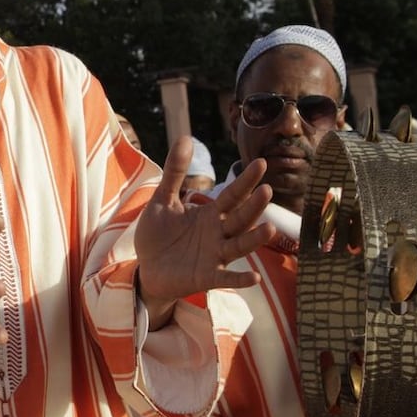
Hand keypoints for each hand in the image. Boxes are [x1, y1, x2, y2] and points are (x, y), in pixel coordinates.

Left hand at [135, 136, 275, 328]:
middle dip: (254, 206)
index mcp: (210, 213)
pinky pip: (226, 279)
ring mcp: (215, 256)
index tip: (261, 162)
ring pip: (239, 245)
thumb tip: (185, 137)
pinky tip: (254, 278)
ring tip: (270, 228)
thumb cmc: (158, 234)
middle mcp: (218, 233)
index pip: (232, 195)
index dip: (245, 180)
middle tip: (267, 190)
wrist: (146, 268)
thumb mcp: (163, 200)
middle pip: (240, 218)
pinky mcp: (206, 277)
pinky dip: (239, 279)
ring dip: (254, 239)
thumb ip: (175, 172)